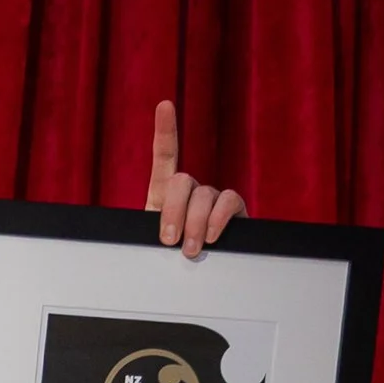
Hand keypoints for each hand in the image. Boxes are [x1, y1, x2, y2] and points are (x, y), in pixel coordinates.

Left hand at [145, 100, 246, 259]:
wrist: (190, 277)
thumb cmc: (166, 261)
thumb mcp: (149, 247)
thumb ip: (150, 235)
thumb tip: (157, 239)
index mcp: (164, 195)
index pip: (165, 156)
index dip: (165, 130)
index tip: (164, 105)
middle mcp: (191, 191)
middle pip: (181, 181)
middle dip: (173, 212)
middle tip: (170, 241)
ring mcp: (212, 198)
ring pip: (204, 196)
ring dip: (196, 224)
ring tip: (191, 250)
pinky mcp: (234, 209)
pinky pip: (229, 200)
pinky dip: (219, 218)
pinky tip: (213, 235)